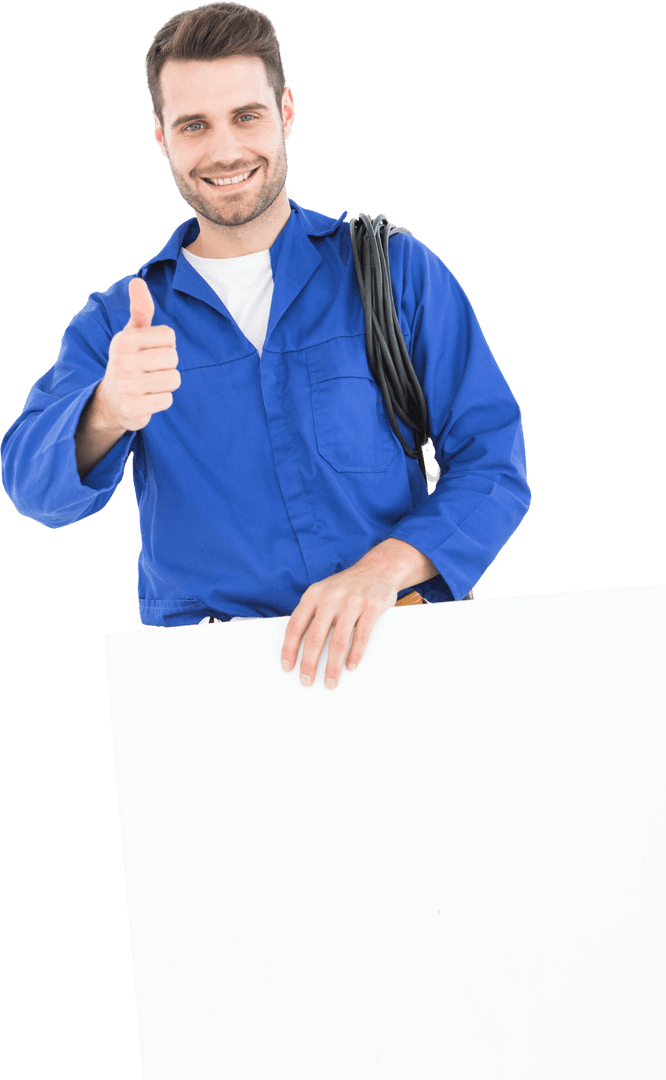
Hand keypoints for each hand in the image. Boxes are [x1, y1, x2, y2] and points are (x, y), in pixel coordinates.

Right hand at [97, 276, 180, 432]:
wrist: (111, 401)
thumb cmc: (129, 360)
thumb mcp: (132, 334)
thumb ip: (140, 309)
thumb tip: (138, 281)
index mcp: (123, 340)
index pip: (169, 336)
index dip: (166, 344)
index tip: (151, 351)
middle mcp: (121, 362)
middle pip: (173, 358)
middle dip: (168, 365)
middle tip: (151, 370)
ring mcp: (126, 387)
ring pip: (173, 379)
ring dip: (167, 383)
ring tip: (151, 383)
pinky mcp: (133, 409)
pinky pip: (167, 400)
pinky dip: (162, 400)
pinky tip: (148, 398)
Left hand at [280, 561, 398, 688]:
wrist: (379, 568)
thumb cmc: (347, 587)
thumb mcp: (324, 592)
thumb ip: (312, 613)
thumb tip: (299, 648)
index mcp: (314, 594)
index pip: (296, 625)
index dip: (289, 648)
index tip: (287, 667)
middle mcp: (331, 597)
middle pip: (315, 637)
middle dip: (309, 663)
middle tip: (307, 681)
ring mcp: (352, 601)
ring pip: (339, 641)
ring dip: (333, 666)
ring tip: (330, 681)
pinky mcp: (372, 607)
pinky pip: (362, 636)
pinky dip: (355, 654)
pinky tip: (350, 666)